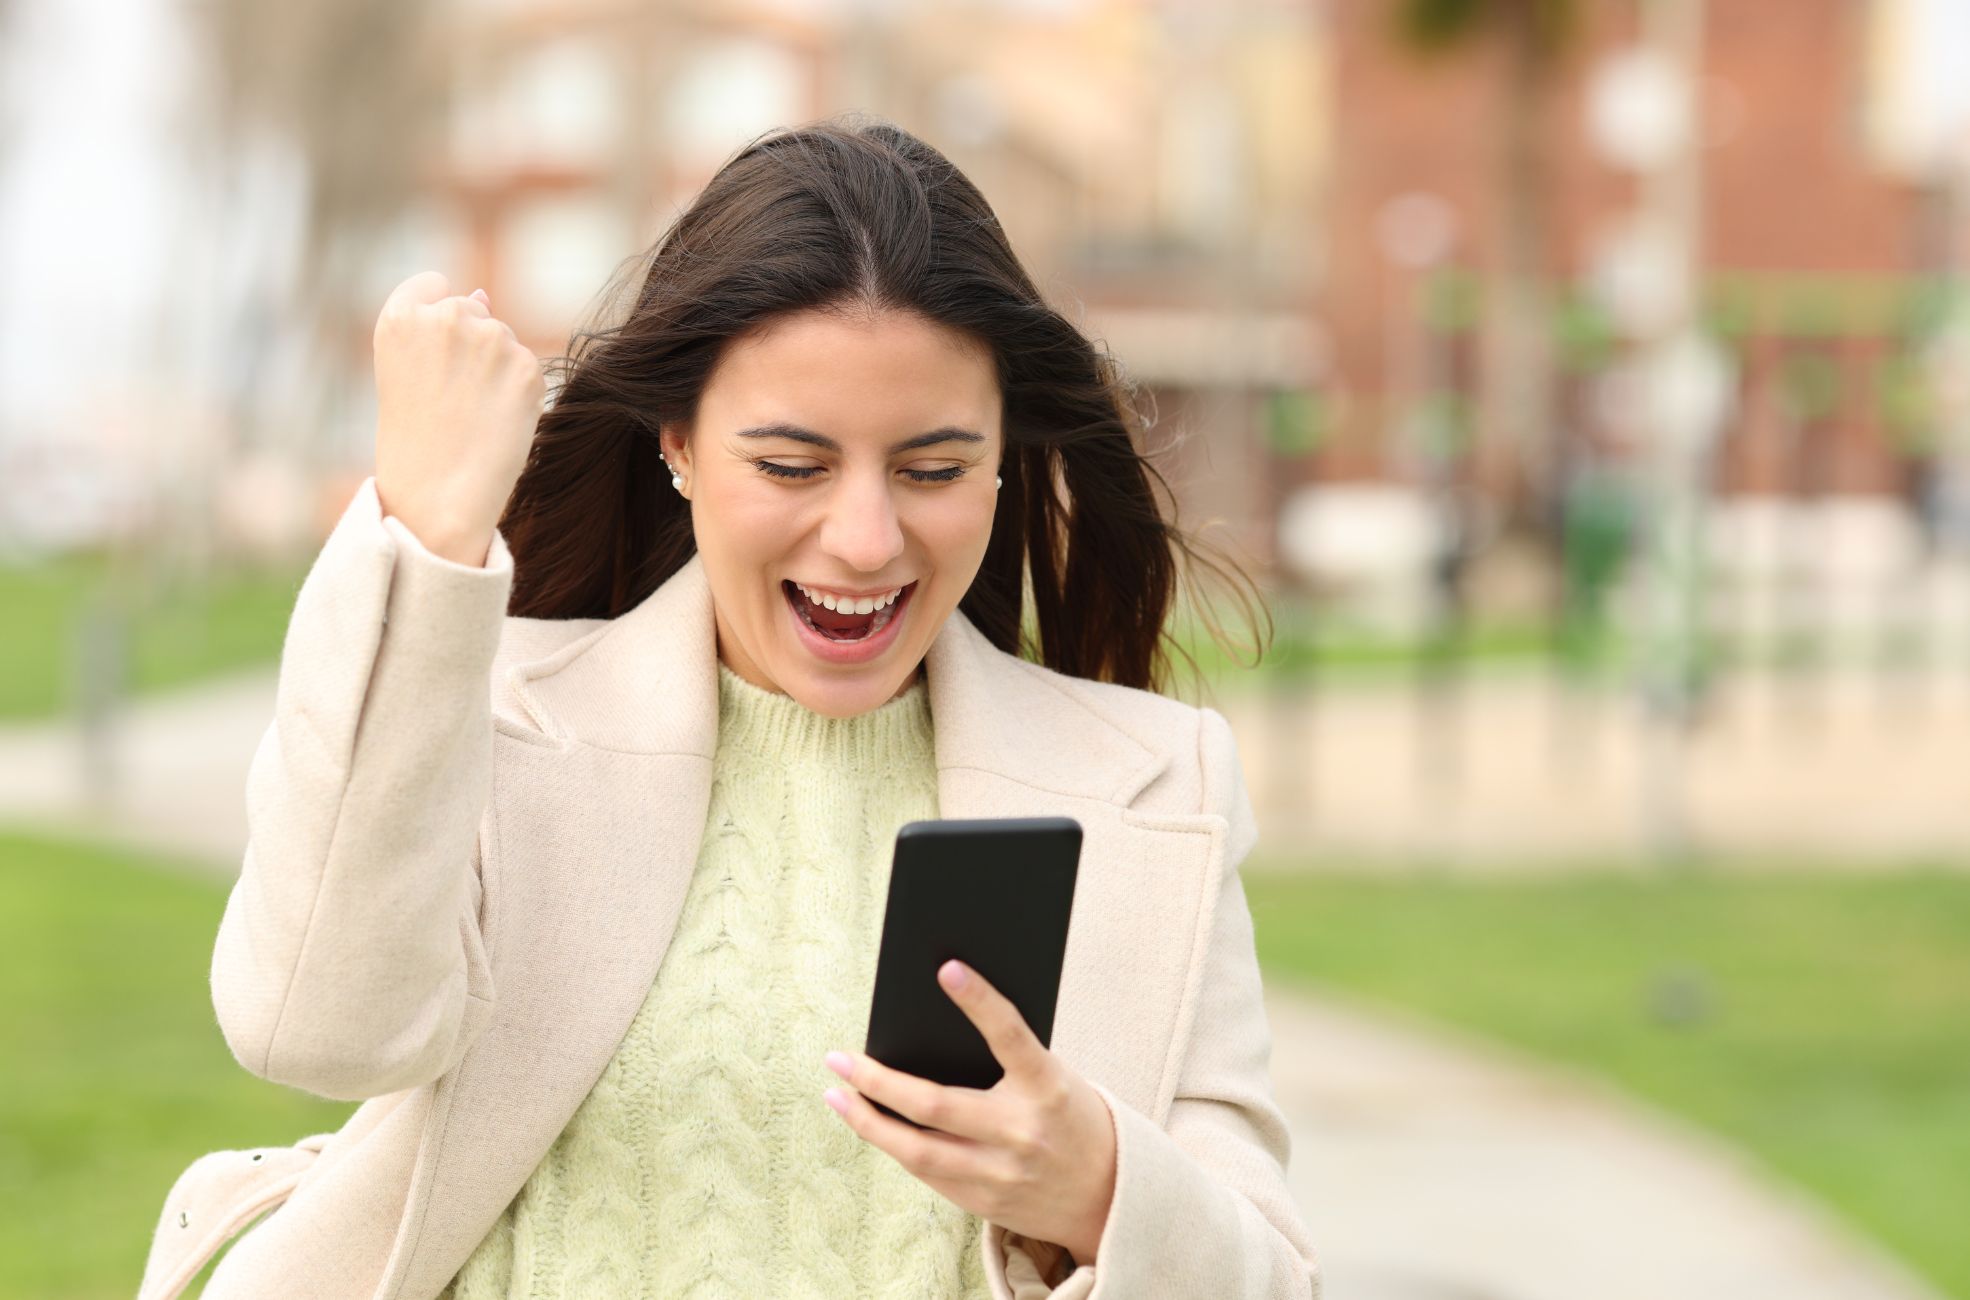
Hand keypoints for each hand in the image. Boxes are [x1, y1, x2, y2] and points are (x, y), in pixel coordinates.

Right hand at [372, 272, 544, 565]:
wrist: (438, 497)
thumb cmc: (415, 441)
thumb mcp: (406, 373)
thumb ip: (436, 328)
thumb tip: (484, 293)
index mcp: (400, 319)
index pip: (430, 285)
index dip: (435, 318)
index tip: (433, 356)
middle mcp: (446, 317)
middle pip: (473, 310)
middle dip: (470, 347)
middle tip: (451, 400)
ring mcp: (490, 339)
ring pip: (504, 340)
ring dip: (496, 370)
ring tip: (472, 415)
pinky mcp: (527, 367)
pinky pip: (529, 368)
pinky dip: (519, 393)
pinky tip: (498, 421)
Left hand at [823, 959, 1116, 1265]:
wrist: (1109, 1198)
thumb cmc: (1071, 1119)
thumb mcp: (1055, 1080)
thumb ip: (1007, 1061)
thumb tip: (933, 1029)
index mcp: (1048, 1088)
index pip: (1011, 1035)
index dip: (980, 1001)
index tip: (947, 968)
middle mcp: (1022, 1133)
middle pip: (934, 1106)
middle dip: (877, 1081)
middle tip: (839, 1058)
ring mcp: (1000, 1174)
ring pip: (916, 1151)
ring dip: (867, 1122)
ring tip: (837, 1095)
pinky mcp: (984, 1203)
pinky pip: (927, 1173)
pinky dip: (895, 1146)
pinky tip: (872, 1125)